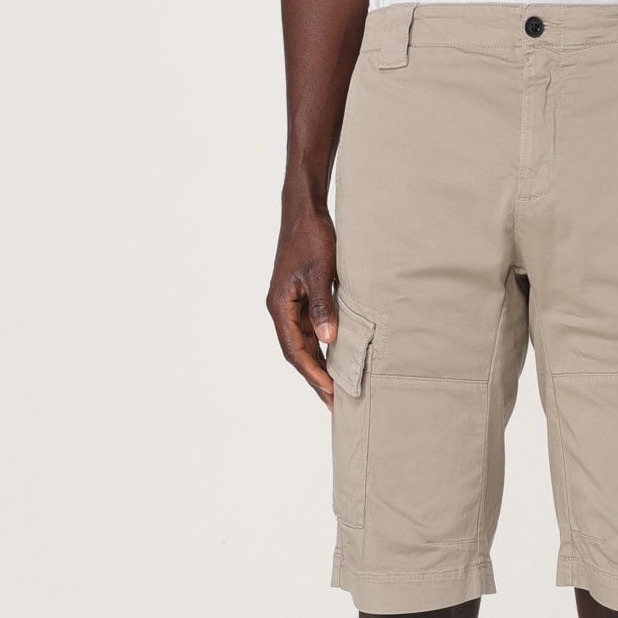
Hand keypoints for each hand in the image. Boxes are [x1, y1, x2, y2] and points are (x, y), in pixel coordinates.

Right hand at [266, 202, 338, 410]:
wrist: (304, 211)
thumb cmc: (311, 237)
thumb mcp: (321, 271)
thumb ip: (323, 306)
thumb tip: (327, 340)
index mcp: (279, 306)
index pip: (295, 351)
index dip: (313, 374)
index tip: (331, 392)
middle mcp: (281, 310)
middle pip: (297, 354)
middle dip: (316, 379)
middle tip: (335, 405)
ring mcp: (290, 306)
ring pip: (303, 346)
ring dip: (319, 368)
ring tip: (337, 391)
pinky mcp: (300, 300)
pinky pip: (309, 333)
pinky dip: (321, 350)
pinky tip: (335, 363)